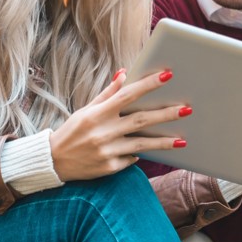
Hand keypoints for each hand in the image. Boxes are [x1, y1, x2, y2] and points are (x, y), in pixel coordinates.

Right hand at [49, 69, 190, 181]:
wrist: (53, 161)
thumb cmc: (72, 131)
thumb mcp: (86, 110)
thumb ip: (108, 94)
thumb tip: (125, 74)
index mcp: (98, 113)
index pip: (128, 95)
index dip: (148, 84)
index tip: (167, 75)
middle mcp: (103, 132)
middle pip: (141, 120)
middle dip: (166, 114)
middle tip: (187, 108)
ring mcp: (107, 151)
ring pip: (142, 144)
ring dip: (164, 142)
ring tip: (183, 140)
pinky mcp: (109, 167)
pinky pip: (132, 159)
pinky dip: (140, 153)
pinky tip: (150, 151)